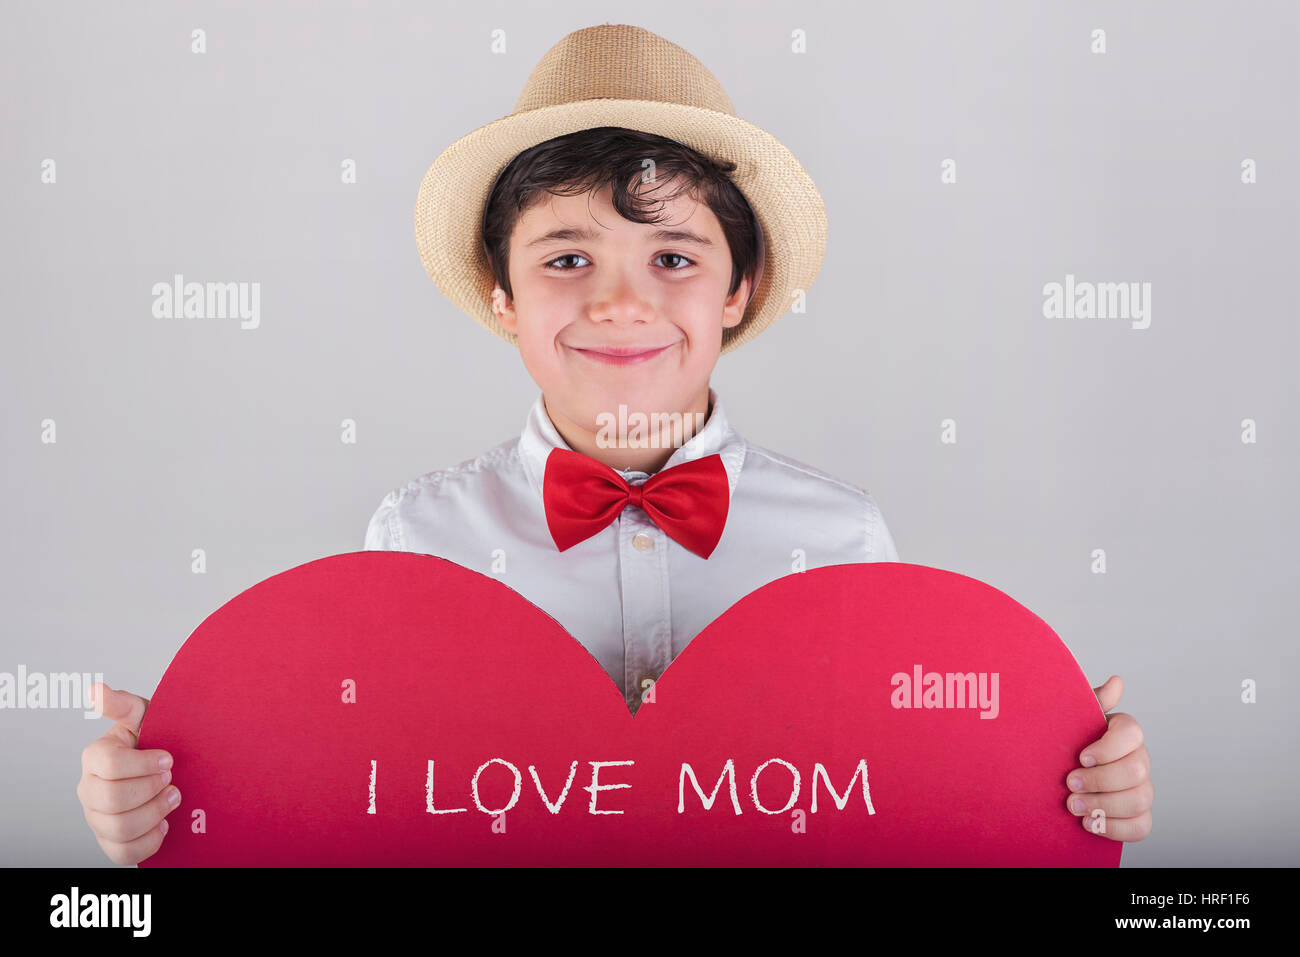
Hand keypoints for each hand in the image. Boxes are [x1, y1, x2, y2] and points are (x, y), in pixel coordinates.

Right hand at [77, 682, 179, 864]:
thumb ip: (123, 704)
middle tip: (172, 780)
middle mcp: (89, 789)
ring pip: (118, 828)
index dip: (145, 764)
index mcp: (96, 757)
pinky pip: (121, 853)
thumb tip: (96, 690)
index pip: (111, 765)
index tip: (169, 759)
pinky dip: (148, 842)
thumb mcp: (147, 717)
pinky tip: (164, 825)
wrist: (174, 769)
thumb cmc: (159, 741)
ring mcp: (96, 818)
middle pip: (111, 800)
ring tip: (172, 799)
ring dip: (154, 814)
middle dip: (151, 790)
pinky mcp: (110, 841)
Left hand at [1066, 675, 1151, 841]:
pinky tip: (1089, 824)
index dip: (1108, 747)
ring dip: (1104, 805)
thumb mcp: (1071, 719)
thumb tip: (1117, 682)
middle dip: (1101, 780)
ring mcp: (1141, 789)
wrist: (1054, 777)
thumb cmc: (1065, 742)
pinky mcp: (1137, 816)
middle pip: (1137, 770)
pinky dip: (1115, 828)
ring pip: (1141, 799)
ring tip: (1073, 806)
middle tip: (1069, 784)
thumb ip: (1092, 702)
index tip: (1080, 757)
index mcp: (1123, 733)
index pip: (1133, 733)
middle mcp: (1138, 759)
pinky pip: (1142, 826)